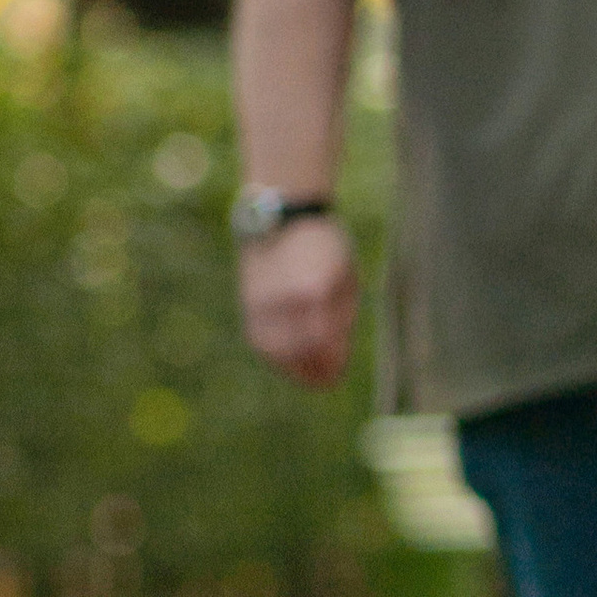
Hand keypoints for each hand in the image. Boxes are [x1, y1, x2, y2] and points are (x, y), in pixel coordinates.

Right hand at [239, 217, 359, 387]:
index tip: (338, 376)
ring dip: (294, 369)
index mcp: (315, 290)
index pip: (324, 344)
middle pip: (300, 353)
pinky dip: (277, 356)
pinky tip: (291, 359)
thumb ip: (342, 317)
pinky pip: (263, 342)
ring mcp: (263, 302)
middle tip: (327, 383)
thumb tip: (336, 359)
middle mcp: (286, 299)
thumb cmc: (324, 246)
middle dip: (314, 374)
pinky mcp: (250, 305)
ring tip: (310, 376)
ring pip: (276, 353)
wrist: (283, 214)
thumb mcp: (345, 276)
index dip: (332, 364)